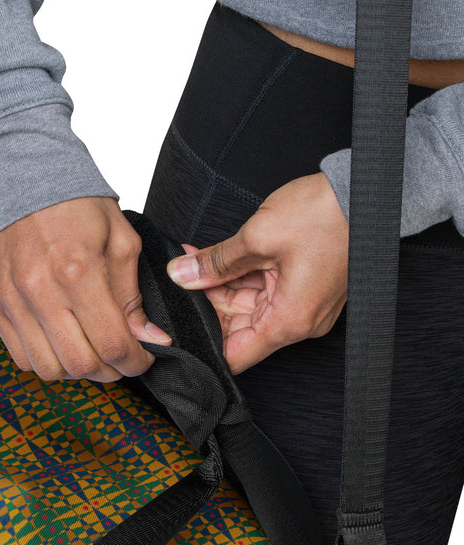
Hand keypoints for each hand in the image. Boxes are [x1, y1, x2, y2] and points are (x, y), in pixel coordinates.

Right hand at [0, 196, 171, 381]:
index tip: (144, 357)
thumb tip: (148, 338)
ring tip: (90, 349)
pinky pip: (19, 355)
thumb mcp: (121, 240)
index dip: (136, 362)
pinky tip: (61, 340)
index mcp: (78, 270)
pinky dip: (45, 359)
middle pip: (80, 365)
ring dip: (76, 369)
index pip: (112, 344)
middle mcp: (40, 290)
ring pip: (47, 368)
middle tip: (120, 357)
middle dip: (110, 371)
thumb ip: (133, 295)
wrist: (22, 175)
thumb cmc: (76, 203)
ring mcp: (11, 300)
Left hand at [166, 173, 348, 373]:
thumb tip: (181, 275)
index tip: (180, 324)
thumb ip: (214, 262)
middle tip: (184, 276)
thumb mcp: (257, 238)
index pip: (236, 354)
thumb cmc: (325, 215)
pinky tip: (216, 257)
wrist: (363, 190)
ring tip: (195, 258)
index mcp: (290, 320)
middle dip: (208, 301)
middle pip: (239, 327)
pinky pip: (264, 289)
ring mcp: (303, 302)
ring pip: (248, 305)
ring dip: (220, 283)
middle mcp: (299, 319)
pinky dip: (240, 274)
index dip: (205, 342)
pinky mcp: (304, 285)